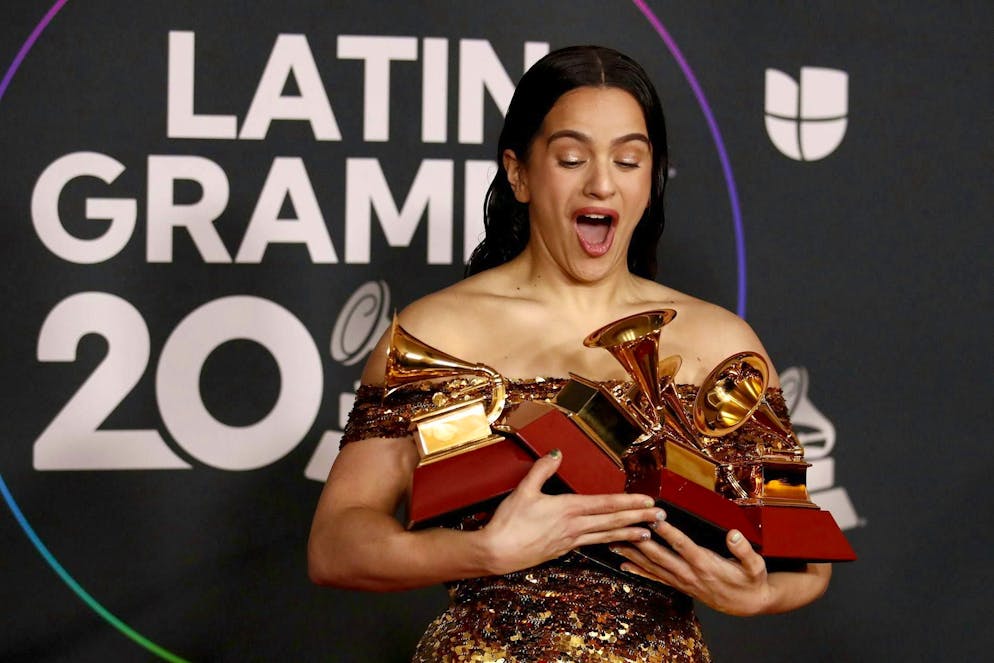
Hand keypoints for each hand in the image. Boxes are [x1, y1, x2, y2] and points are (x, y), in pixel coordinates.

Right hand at [480, 450, 663, 575]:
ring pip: (606, 536)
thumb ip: (542, 470)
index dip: (629, 502)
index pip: (605, 504)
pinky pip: (592, 545)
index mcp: (567, 509)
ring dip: (628, 534)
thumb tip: (557, 452)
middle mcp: (574, 527)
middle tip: (661, 518)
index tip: (648, 501)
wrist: (496, 553)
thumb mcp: (524, 490)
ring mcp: (570, 541)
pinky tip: (615, 543)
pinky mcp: (562, 551)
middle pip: (612, 521)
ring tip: (647, 534)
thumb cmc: (508, 523)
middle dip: (638, 518)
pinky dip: (608, 543)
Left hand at [610, 516, 771, 615]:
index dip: (667, 532)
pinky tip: (624, 565)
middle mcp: (689, 573)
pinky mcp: (679, 585)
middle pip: (660, 556)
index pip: (682, 545)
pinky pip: (655, 578)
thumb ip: (743, 549)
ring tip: (613, 542)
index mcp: (706, 564)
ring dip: (632, 554)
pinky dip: (638, 571)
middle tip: (623, 527)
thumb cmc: (750, 581)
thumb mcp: (754, 565)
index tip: (654, 518)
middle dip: (639, 541)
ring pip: (652, 567)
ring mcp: (682, 581)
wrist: (748, 604)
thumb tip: (734, 534)